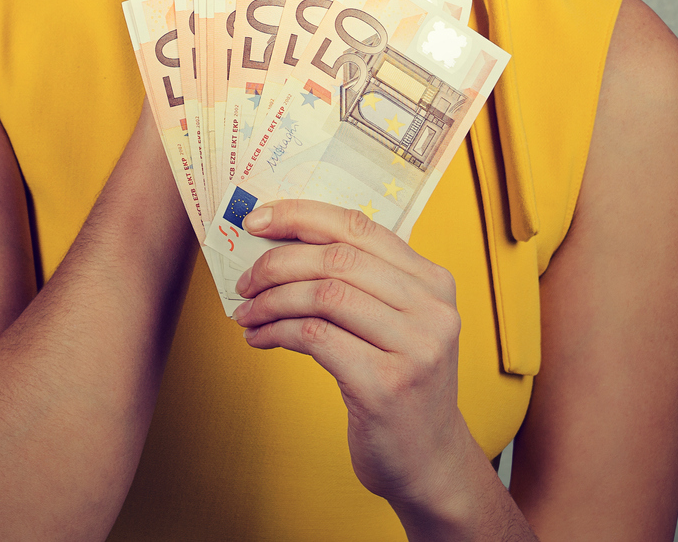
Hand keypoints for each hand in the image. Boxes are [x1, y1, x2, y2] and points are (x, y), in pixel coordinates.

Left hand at [229, 199, 472, 509]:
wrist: (430, 463)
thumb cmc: (401, 388)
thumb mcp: (398, 326)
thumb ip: (362, 286)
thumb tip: (282, 247)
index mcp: (433, 282)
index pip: (359, 227)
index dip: (302, 215)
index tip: (257, 220)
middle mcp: (431, 309)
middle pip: (337, 258)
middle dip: (276, 263)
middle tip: (244, 280)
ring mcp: (414, 347)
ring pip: (323, 295)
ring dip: (271, 301)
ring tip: (247, 314)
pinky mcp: (386, 385)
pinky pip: (315, 338)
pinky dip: (277, 332)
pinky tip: (259, 339)